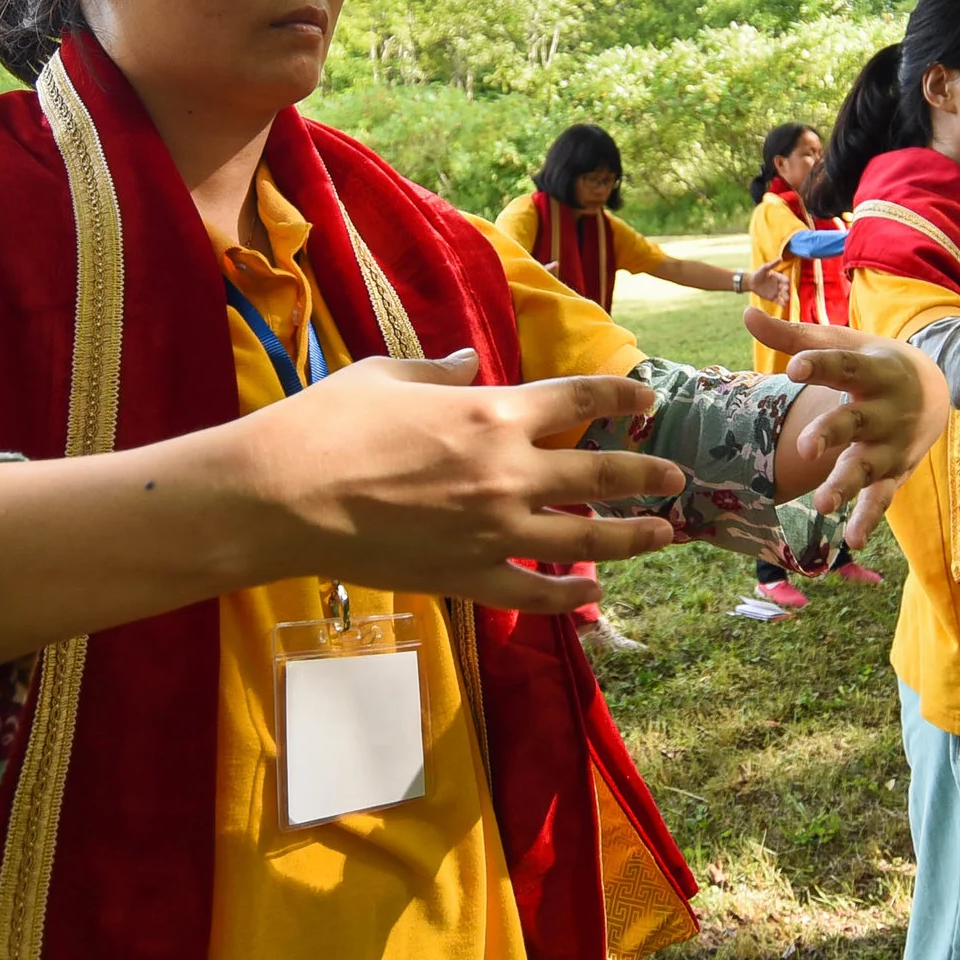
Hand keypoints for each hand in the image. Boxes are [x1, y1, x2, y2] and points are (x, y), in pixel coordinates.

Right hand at [236, 351, 686, 613]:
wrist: (282, 496)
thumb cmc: (327, 424)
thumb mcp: (387, 375)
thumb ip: (441, 372)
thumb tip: (470, 362)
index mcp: (493, 411)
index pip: (579, 398)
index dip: (622, 395)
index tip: (648, 398)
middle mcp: (508, 471)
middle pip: (601, 472)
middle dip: (647, 474)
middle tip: (676, 477)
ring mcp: (493, 531)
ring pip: (585, 538)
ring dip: (632, 537)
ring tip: (663, 534)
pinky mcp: (467, 577)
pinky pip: (534, 593)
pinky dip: (569, 597)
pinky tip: (593, 593)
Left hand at [745, 263, 791, 303]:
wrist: (751, 282)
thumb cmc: (758, 274)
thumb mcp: (765, 268)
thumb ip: (773, 264)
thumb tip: (781, 258)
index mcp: (778, 277)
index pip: (784, 279)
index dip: (786, 281)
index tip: (786, 282)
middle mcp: (779, 285)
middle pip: (785, 288)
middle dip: (786, 289)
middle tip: (786, 290)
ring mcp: (777, 291)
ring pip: (783, 295)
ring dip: (786, 297)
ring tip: (787, 299)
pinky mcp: (773, 297)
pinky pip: (779, 301)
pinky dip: (782, 303)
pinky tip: (784, 305)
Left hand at [747, 308, 947, 547]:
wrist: (937, 389)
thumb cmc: (873, 363)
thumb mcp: (843, 343)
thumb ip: (793, 336)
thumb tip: (745, 313)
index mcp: (872, 370)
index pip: (844, 366)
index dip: (820, 365)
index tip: (794, 367)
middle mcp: (885, 409)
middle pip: (856, 421)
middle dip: (832, 433)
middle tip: (805, 448)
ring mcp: (891, 444)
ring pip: (868, 466)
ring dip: (846, 485)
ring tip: (822, 504)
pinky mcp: (895, 473)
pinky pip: (882, 498)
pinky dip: (869, 518)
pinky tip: (852, 539)